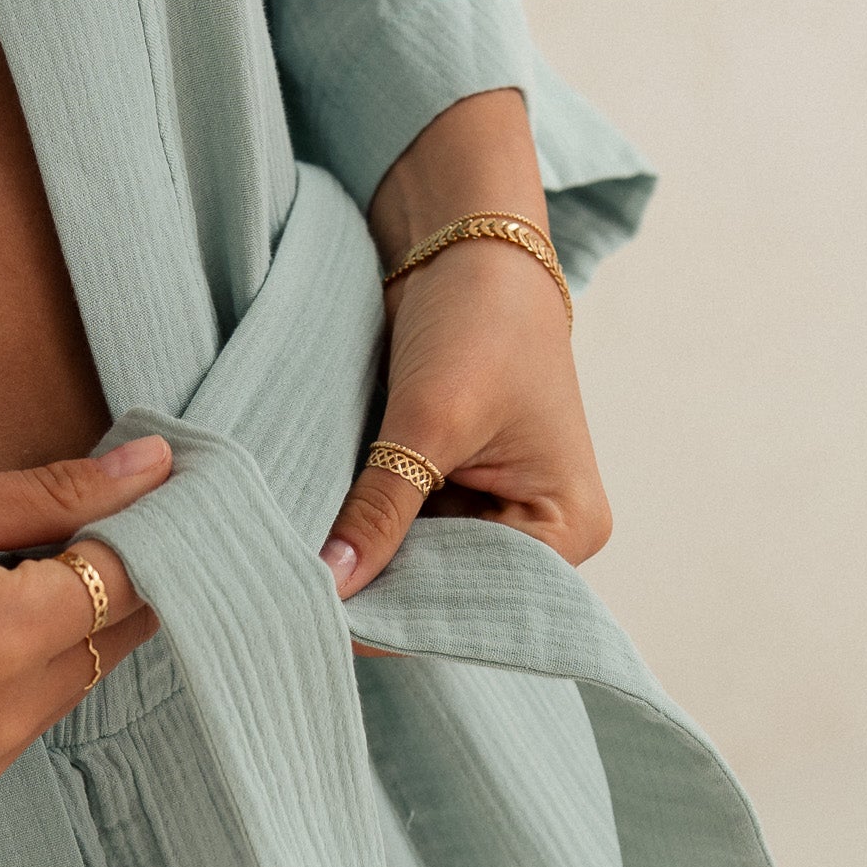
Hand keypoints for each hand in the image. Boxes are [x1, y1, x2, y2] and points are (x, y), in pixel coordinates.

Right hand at [0, 437, 171, 800]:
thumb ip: (47, 495)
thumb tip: (153, 467)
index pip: (132, 577)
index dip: (144, 525)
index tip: (139, 484)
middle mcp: (5, 715)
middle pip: (117, 633)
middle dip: (109, 571)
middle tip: (60, 513)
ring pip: (79, 674)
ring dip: (62, 619)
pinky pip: (30, 713)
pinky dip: (22, 664)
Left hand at [320, 234, 611, 603]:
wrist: (466, 245)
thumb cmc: (479, 322)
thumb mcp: (429, 421)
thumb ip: (381, 510)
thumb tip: (330, 586)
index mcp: (569, 528)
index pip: (479, 603)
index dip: (404, 613)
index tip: (325, 621)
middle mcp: (539, 534)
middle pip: (446, 591)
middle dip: (380, 587)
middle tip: (298, 599)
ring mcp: (494, 513)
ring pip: (416, 564)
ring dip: (365, 557)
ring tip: (298, 566)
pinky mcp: (452, 490)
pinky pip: (402, 530)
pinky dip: (363, 528)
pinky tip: (315, 533)